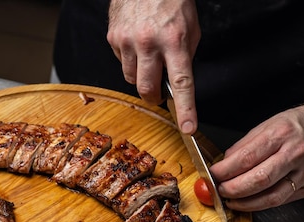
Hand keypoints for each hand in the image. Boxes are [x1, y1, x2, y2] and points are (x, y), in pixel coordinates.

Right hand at [107, 0, 199, 133]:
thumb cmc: (172, 1)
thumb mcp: (190, 28)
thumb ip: (185, 56)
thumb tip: (177, 82)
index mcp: (175, 40)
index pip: (182, 82)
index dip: (186, 109)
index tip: (187, 128)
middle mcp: (149, 43)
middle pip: (147, 88)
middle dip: (154, 97)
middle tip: (159, 94)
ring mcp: (127, 41)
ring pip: (131, 78)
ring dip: (141, 76)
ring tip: (148, 58)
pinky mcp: (113, 38)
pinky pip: (120, 61)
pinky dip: (129, 58)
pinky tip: (136, 43)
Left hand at [210, 58, 303, 211]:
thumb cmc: (299, 125)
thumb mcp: (268, 124)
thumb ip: (244, 145)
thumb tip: (224, 164)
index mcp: (281, 134)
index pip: (246, 157)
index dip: (225, 171)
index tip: (211, 176)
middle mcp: (295, 153)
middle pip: (258, 179)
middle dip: (233, 189)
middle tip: (218, 191)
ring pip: (271, 196)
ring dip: (246, 203)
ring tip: (231, 202)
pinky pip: (282, 200)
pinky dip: (262, 204)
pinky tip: (249, 202)